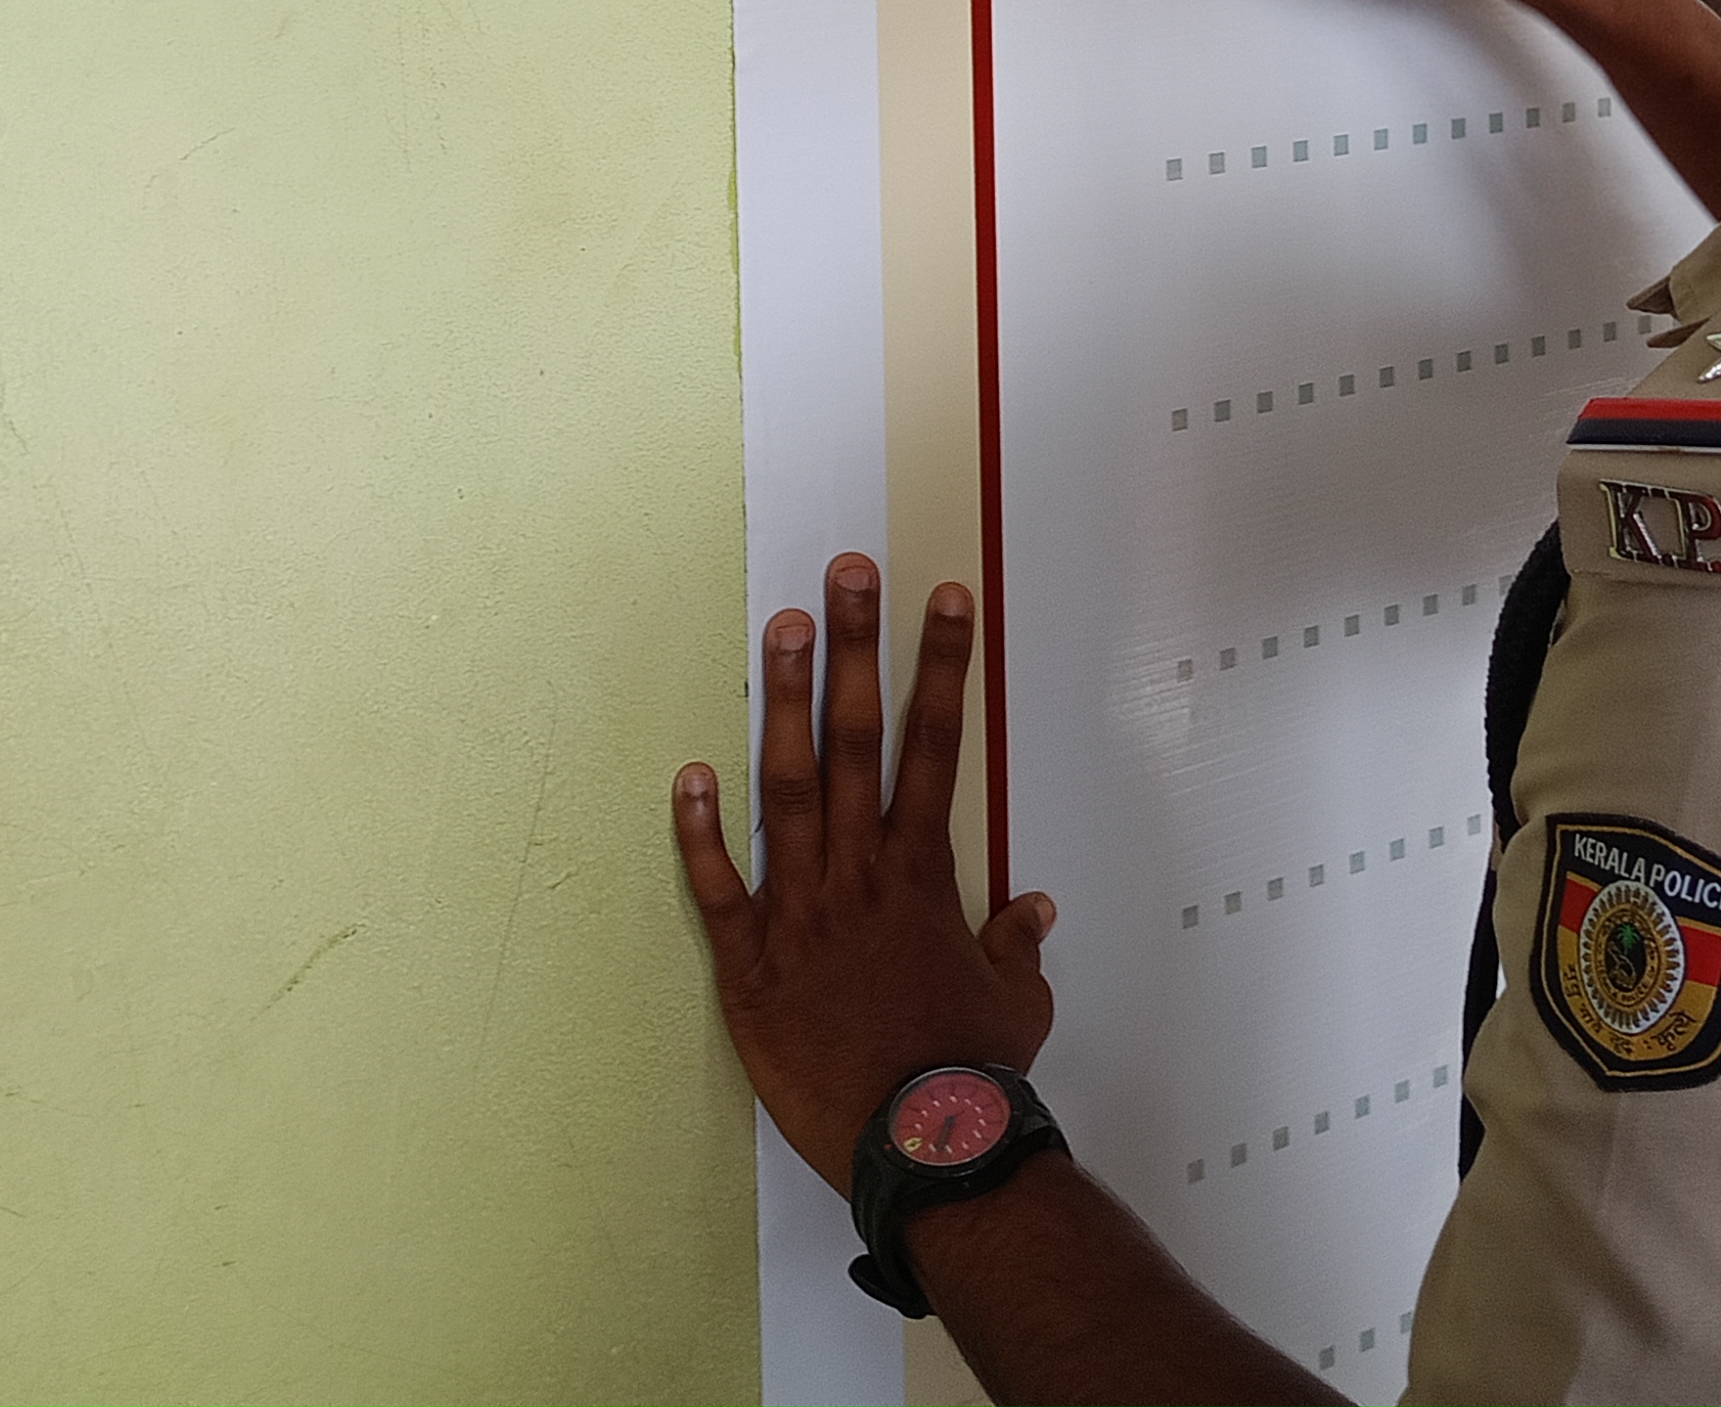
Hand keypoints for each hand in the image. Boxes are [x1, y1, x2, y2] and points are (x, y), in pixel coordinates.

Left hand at [675, 558, 1057, 1185]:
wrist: (925, 1148)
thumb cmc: (970, 1077)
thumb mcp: (1015, 1003)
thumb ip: (1015, 946)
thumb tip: (1034, 908)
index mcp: (922, 876)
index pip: (937, 745)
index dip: (941, 665)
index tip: (943, 597)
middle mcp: (861, 875)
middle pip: (858, 739)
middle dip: (855, 648)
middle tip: (847, 571)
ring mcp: (803, 913)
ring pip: (789, 789)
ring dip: (783, 704)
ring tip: (780, 627)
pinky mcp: (752, 966)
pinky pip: (719, 890)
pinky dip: (700, 833)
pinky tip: (686, 772)